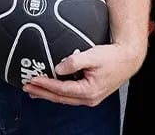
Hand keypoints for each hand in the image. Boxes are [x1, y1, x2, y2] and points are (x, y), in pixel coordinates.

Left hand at [22, 42, 142, 106]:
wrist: (128, 59)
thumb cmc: (113, 57)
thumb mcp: (93, 55)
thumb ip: (74, 62)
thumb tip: (58, 68)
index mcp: (88, 90)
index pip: (61, 89)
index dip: (45, 84)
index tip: (32, 79)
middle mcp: (89, 98)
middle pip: (60, 98)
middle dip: (42, 93)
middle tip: (26, 87)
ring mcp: (90, 98)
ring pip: (64, 98)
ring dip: (48, 94)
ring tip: (33, 90)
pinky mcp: (90, 93)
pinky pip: (70, 95)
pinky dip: (58, 92)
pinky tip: (51, 89)